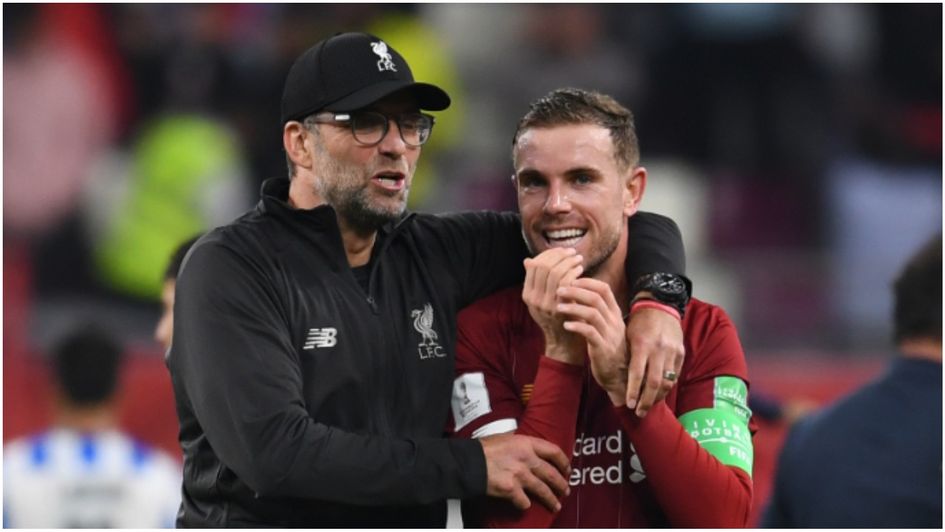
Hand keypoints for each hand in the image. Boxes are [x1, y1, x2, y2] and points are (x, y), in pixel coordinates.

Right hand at [480, 433, 570, 511]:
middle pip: (551, 474)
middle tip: (565, 490)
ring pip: (543, 491)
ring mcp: (520, 475)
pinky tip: (524, 505)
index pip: (554, 452)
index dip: (564, 462)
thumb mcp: (505, 437)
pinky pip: (524, 502)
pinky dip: (525, 505)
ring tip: (556, 505)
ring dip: (551, 500)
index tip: (567, 469)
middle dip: (561, 484)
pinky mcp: (512, 490)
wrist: (468, 462)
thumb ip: (520, 443)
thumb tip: (528, 447)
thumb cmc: (483, 449)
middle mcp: (527, 459)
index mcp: (526, 443)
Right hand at [522, 248, 584, 364]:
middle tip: (572, 252)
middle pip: (544, 266)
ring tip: (578, 259)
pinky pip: (565, 283)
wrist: (563, 341)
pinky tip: (580, 271)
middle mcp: (533, 298)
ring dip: (568, 262)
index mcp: (527, 293)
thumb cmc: (557, 316)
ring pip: (555, 272)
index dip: (548, 254)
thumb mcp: (541, 298)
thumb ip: (536, 281)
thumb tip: (528, 260)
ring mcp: (545, 304)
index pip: (534, 265)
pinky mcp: (558, 307)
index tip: (561, 250)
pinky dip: (574, 273)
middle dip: (560, 255)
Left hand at [555, 278, 628, 404]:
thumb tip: (575, 294)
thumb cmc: (607, 348)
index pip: (604, 289)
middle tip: (558, 290)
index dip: (586, 282)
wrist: (619, 375)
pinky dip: (577, 326)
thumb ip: (594, 311)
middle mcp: (614, 321)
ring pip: (593, 313)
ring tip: (558, 306)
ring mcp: (610, 334)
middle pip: (597, 297)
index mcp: (614, 313)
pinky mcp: (603, 348)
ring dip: (573, 307)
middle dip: (576, 291)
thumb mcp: (604, 326)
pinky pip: (590, 333)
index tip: (569, 280)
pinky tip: (565, 325)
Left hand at [624, 306, 684, 416]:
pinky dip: (667, 387)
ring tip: (648, 406)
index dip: (633, 391)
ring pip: (667, 382)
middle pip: (654, 383)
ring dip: (657, 398)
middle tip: (639, 413)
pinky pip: (675, 375)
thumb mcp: (627, 335)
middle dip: (646, 401)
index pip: (637, 374)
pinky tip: (659, 395)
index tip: (628, 404)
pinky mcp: (681, 353)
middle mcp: (659, 349)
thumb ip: (627, 356)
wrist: (660, 306)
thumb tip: (619, 379)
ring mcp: (672, 351)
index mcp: (642, 344)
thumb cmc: (638, 323)